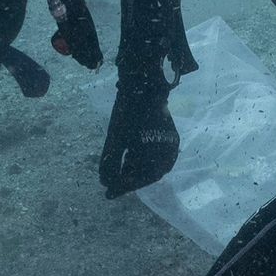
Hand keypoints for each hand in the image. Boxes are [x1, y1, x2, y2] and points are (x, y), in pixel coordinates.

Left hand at [98, 66, 179, 196]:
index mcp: (162, 153)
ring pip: (151, 165)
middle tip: (111, 186)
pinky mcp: (165, 134)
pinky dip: (141, 159)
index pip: (143, 178)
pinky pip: (154, 154)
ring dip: (134, 170)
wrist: (143, 82)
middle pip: (148, 174)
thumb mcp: (115, 139)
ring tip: (117, 171)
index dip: (124, 187)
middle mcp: (170, 151)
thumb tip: (106, 183)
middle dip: (129, 179)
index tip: (108, 192)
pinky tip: (127, 157)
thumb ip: (111, 162)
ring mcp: (169, 143)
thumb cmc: (129, 111)